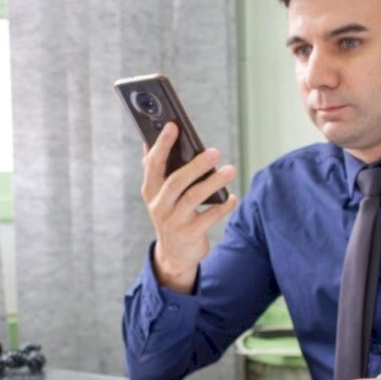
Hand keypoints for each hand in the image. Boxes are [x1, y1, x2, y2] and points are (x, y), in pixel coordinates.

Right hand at [141, 122, 238, 292]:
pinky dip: (222, 207)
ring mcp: (173, 222)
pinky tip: (232, 197)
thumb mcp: (159, 194)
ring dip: (214, 182)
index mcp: (150, 190)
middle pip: (176, 181)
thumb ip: (155, 169)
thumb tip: (148, 141)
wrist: (174, 254)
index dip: (162, 145)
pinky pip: (208, 218)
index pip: (153, 164)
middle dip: (196, 165)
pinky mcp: (189, 235)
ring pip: (194, 198)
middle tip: (215, 151)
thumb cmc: (170, 213)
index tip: (173, 125)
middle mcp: (158, 205)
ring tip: (231, 170)